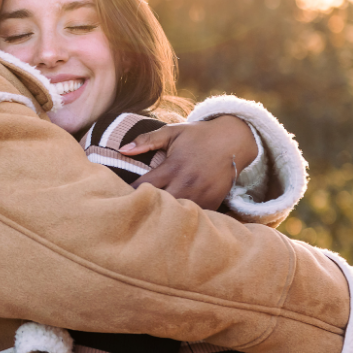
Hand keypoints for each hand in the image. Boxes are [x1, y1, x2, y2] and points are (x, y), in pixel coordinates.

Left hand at [122, 116, 257, 209]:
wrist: (234, 140)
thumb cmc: (198, 136)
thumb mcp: (172, 132)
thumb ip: (146, 140)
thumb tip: (122, 149)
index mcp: (172, 167)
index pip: (143, 186)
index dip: (129, 193)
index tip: (118, 197)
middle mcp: (186, 183)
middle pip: (159, 205)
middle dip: (145, 208)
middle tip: (131, 211)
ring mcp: (201, 194)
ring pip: (177, 214)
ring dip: (163, 216)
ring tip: (148, 219)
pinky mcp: (213, 201)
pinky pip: (195, 216)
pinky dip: (183, 219)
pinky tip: (172, 220)